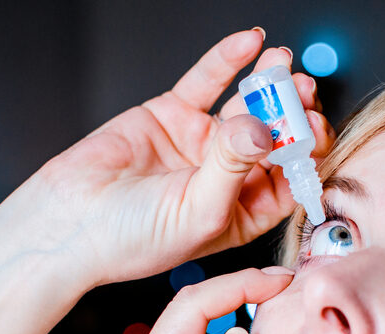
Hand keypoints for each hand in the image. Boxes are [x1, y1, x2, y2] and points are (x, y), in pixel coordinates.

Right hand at [31, 29, 332, 287]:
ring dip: (268, 85)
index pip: (290, 178)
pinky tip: (250, 43)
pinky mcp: (174, 114)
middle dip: (293, 113)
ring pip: (246, 106)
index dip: (306, 153)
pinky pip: (208, 81)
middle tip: (302, 94)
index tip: (314, 131)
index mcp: (242, 212)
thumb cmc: (133, 240)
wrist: (70, 223)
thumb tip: (264, 126)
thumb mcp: (199, 213)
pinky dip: (229, 60)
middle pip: (275, 137)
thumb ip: (235, 166)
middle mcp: (227, 176)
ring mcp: (202, 142)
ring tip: (283, 67)